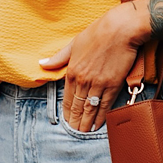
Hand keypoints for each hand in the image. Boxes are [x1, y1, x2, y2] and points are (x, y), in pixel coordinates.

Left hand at [40, 2, 145, 129]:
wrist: (120, 29)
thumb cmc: (98, 33)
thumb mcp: (73, 44)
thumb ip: (58, 58)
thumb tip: (42, 64)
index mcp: (72, 71)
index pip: (67, 98)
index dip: (67, 112)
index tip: (67, 121)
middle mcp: (83, 80)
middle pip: (78, 107)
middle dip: (76, 122)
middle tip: (75, 133)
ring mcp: (98, 84)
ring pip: (90, 109)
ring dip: (86, 123)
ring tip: (84, 133)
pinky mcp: (113, 84)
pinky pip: (105, 105)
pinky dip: (101, 116)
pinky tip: (98, 125)